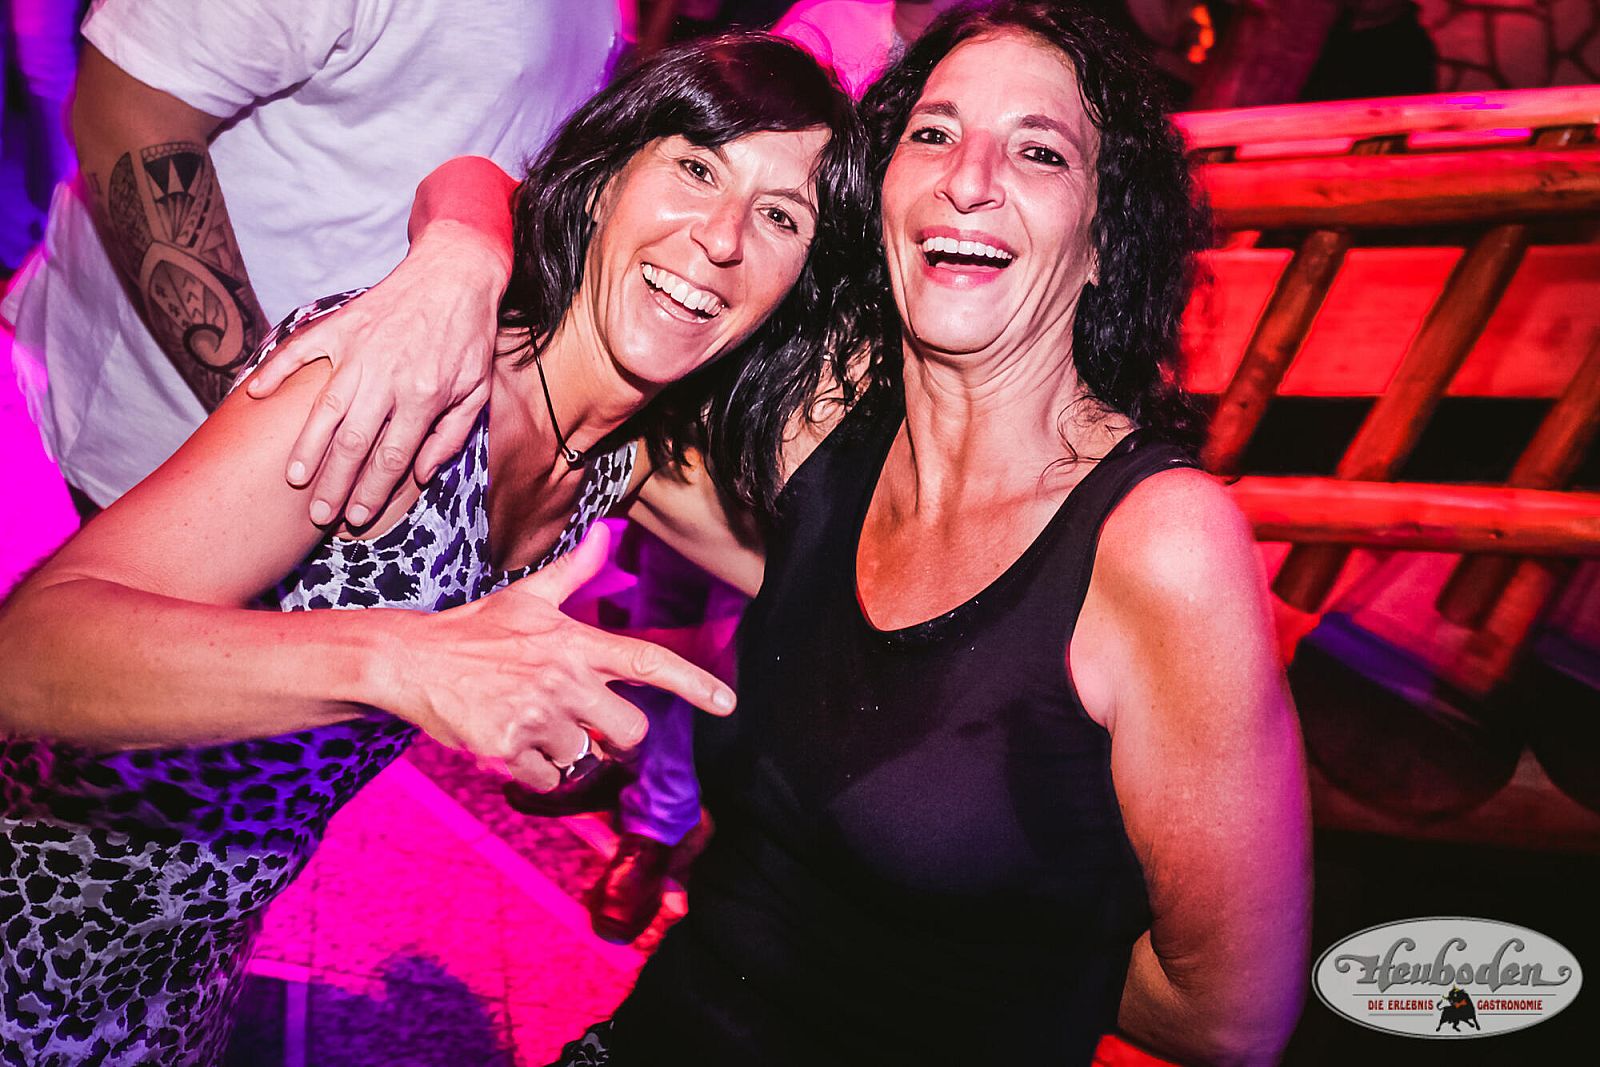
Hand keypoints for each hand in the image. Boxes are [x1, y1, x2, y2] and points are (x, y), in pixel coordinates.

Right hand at [245, 221, 508, 526]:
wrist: (456, 273)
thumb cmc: (469, 337)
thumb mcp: (477, 390)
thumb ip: (450, 435)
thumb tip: (421, 475)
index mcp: (424, 396)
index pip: (392, 457)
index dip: (373, 491)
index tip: (357, 517)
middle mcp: (388, 377)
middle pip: (354, 443)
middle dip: (334, 484)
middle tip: (318, 515)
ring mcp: (359, 351)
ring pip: (324, 408)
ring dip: (307, 446)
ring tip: (293, 478)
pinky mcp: (341, 326)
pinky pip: (301, 351)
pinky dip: (275, 371)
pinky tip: (253, 395)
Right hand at [393, 525, 736, 791]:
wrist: (410, 660)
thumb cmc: (474, 629)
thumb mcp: (528, 596)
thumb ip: (575, 571)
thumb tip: (606, 533)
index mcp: (576, 643)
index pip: (648, 662)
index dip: (693, 684)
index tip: (727, 704)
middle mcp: (564, 680)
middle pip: (629, 732)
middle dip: (614, 735)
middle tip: (583, 720)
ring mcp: (537, 715)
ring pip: (582, 758)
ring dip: (561, 748)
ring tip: (525, 716)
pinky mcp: (508, 748)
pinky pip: (548, 779)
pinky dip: (533, 769)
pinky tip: (509, 738)